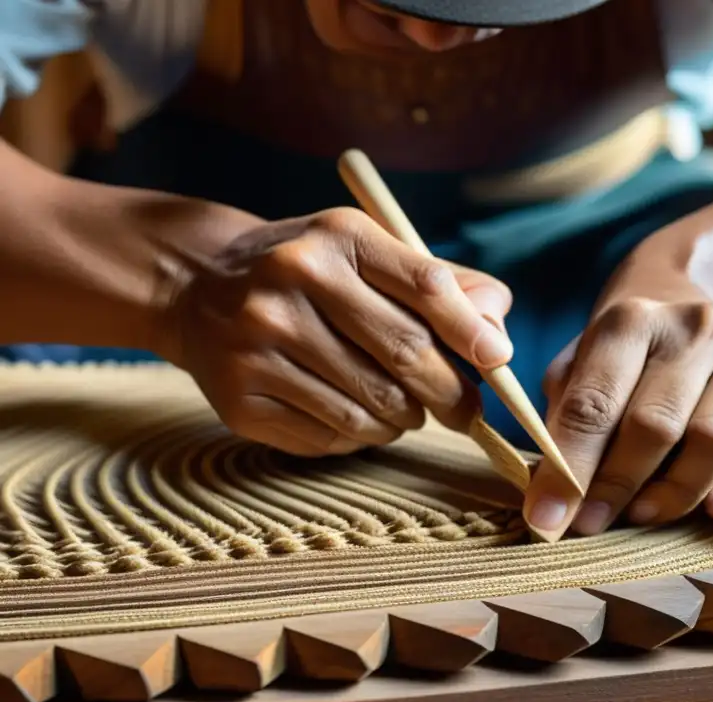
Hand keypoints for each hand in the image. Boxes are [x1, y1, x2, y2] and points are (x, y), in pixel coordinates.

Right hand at [163, 207, 512, 455]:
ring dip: (404, 420)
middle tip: (464, 411)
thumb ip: (443, 285)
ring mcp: (258, 341)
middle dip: (449, 394)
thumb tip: (496, 335)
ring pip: (370, 407)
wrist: (198, 286)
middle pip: (404, 354)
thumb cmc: (311, 272)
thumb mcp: (368, 252)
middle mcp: (292, 279)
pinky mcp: (239, 397)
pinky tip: (356, 417)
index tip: (497, 360)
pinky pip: (330, 436)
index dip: (470, 331)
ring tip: (403, 410)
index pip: (425, 285)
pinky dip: (359, 437)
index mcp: (338, 236)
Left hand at [523, 250, 712, 536]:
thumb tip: (550, 489)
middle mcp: (698, 328)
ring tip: (642, 516)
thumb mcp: (584, 365)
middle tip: (588, 526)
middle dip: (614, 485)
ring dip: (674, 493)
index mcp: (633, 319)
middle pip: (654, 423)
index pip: (593, 400)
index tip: (545, 517)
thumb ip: (565, 413)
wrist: (700, 304)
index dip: (568, 466)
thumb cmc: (630, 357)